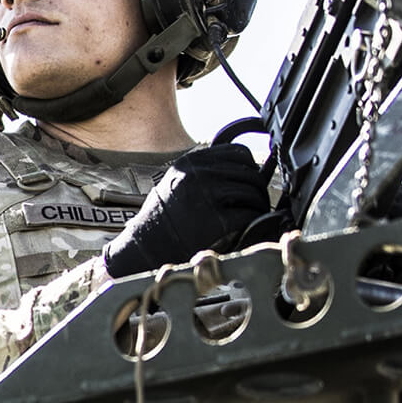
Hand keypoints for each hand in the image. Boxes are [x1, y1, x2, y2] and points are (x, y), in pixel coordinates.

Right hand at [104, 144, 269, 277]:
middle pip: (249, 173)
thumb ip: (203, 172)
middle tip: (257, 204)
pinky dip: (254, 222)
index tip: (250, 181)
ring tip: (254, 217)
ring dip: (259, 206)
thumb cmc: (161, 220)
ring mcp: (207, 197)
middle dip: (258, 190)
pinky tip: (248, 229)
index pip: (238, 152)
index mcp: (190, 163)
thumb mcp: (175, 183)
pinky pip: (249, 215)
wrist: (142, 250)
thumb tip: (240, 170)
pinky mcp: (215, 222)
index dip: (250, 168)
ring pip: (252, 193)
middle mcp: (198, 175)